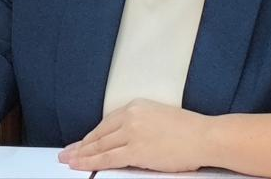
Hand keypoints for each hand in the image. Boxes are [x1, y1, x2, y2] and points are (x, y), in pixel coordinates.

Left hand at [58, 99, 214, 173]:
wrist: (204, 136)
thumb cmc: (189, 130)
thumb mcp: (158, 117)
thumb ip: (139, 125)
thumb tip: (125, 139)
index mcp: (136, 105)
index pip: (106, 123)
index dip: (91, 135)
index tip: (81, 142)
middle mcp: (130, 116)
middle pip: (99, 134)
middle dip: (81, 145)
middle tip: (66, 152)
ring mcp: (132, 133)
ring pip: (99, 147)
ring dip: (81, 155)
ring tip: (68, 160)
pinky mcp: (135, 150)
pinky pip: (107, 158)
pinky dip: (91, 162)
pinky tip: (80, 165)